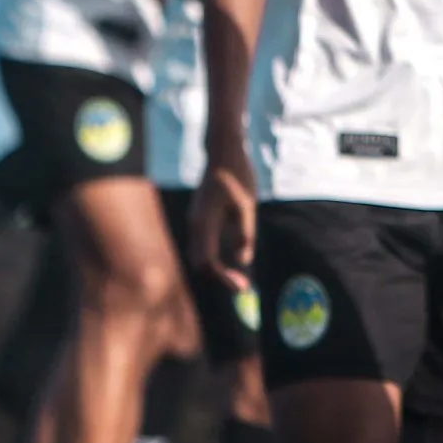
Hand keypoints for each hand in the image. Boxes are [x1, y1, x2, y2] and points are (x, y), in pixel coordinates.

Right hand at [191, 160, 257, 291]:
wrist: (224, 154)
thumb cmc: (237, 177)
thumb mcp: (247, 207)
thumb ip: (245, 234)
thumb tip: (244, 261)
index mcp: (204, 224)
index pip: (207, 262)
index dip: (222, 278)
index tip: (242, 287)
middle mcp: (195, 225)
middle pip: (199, 264)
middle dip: (218, 279)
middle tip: (243, 286)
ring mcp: (196, 222)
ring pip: (199, 256)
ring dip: (216, 271)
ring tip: (239, 279)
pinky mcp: (201, 219)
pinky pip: (203, 247)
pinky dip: (214, 260)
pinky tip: (231, 262)